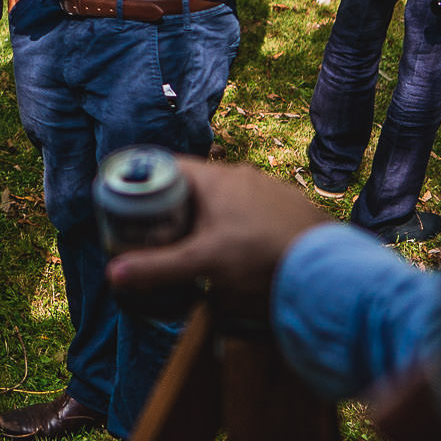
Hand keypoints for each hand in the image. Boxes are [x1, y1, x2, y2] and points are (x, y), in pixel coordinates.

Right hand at [107, 162, 329, 301]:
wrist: (327, 268)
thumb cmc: (260, 255)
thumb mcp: (203, 263)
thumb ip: (157, 267)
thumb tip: (113, 273)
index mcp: (215, 179)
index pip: (168, 167)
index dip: (146, 183)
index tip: (131, 205)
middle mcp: (241, 176)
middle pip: (194, 185)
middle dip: (174, 208)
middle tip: (158, 234)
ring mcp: (268, 189)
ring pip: (224, 198)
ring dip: (206, 218)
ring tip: (196, 247)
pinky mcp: (289, 207)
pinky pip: (251, 209)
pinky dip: (236, 225)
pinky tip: (238, 251)